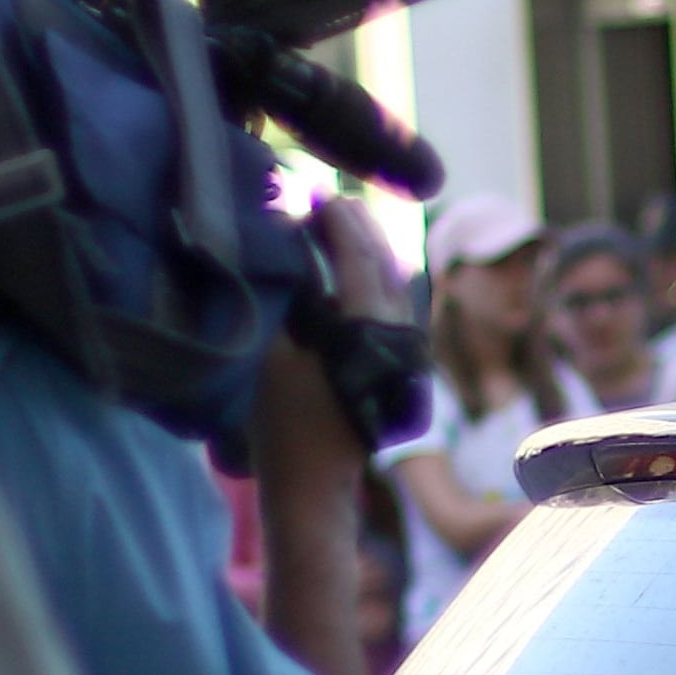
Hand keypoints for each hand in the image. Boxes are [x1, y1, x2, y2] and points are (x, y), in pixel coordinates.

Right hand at [258, 193, 405, 493]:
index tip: (311, 192)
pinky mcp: (400, 360)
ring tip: (331, 221)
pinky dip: (369, 274)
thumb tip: (286, 242)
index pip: (357, 256)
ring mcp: (404, 348)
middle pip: (381, 262)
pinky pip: (390, 301)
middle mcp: (397, 333)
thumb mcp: (271, 351)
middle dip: (354, 226)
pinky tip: (345, 261)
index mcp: (367, 328)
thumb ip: (286, 294)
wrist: (315, 482)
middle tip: (321, 197)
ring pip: (391, 280)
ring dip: (363, 247)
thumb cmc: (281, 420)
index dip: (334, 220)